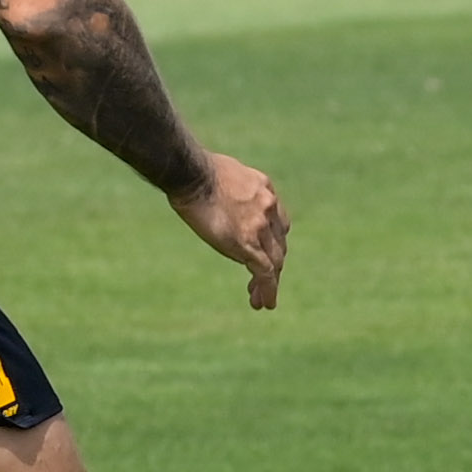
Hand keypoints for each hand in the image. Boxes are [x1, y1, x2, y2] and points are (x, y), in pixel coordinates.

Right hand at [174, 150, 289, 309]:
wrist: (192, 173)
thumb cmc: (197, 170)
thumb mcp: (224, 175)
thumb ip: (232, 192)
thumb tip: (222, 203)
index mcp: (265, 189)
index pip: (278, 222)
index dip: (273, 241)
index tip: (266, 254)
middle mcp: (269, 207)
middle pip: (278, 244)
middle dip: (274, 265)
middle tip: (265, 282)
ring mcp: (260, 225)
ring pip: (274, 261)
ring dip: (270, 282)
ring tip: (262, 300)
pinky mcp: (248, 242)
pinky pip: (264, 271)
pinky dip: (267, 288)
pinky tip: (263, 302)